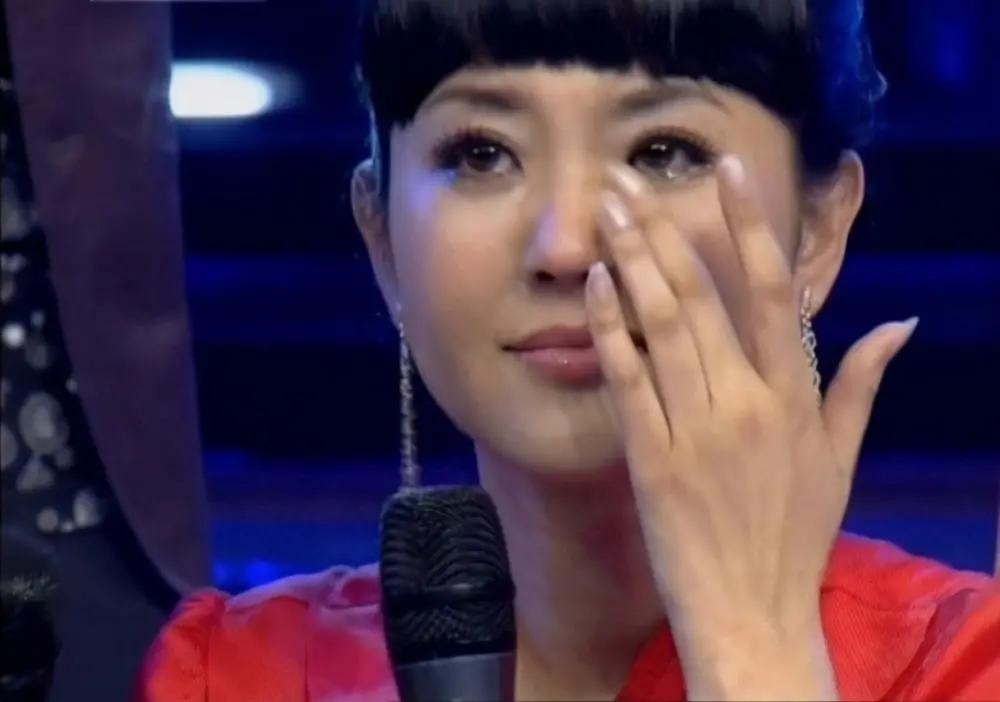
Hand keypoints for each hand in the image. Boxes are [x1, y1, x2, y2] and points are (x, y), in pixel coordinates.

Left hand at [584, 157, 917, 698]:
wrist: (750, 611)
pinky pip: (628, 379)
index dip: (748, 225)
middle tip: (627, 181)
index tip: (724, 172)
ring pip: (662, 326)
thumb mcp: (840, 459)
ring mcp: (696, 429)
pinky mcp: (652, 457)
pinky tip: (596, 283)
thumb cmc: (794, 535)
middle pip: (701, 296)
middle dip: (662, 230)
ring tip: (607, 211)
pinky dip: (611, 327)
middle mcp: (746, 402)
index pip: (772, 291)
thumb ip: (860, 385)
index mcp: (795, 397)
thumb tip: (901, 324)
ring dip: (631, 262)